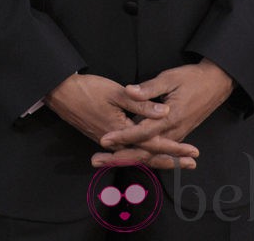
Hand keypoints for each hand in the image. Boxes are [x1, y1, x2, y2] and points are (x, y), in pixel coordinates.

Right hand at [45, 73, 199, 169]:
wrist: (60, 93)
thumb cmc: (87, 89)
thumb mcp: (116, 92)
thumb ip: (141, 104)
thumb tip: (165, 112)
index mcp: (121, 131)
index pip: (154, 143)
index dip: (175, 147)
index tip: (193, 151)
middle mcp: (116, 143)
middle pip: (148, 156)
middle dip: (172, 159)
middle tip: (192, 163)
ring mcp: (108, 142)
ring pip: (138, 155)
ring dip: (159, 158)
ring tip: (177, 161)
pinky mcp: (103, 137)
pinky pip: (128, 151)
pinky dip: (142, 154)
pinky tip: (149, 153)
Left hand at [93, 60, 233, 168]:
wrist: (216, 84)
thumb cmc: (192, 79)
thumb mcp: (169, 78)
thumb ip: (149, 89)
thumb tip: (130, 91)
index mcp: (170, 119)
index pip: (141, 133)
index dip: (121, 137)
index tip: (104, 140)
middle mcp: (174, 132)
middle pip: (144, 150)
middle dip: (120, 156)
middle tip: (97, 160)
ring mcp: (177, 135)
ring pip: (150, 153)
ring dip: (128, 158)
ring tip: (106, 160)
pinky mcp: (178, 134)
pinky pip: (157, 150)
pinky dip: (142, 155)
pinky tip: (128, 155)